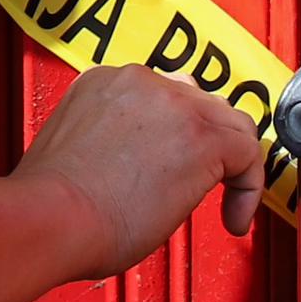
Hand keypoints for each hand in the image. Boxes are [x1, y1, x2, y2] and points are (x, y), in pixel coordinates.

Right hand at [16, 64, 268, 277]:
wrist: (52, 217)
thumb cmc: (51, 206)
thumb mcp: (74, 151)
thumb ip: (107, 143)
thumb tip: (129, 166)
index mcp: (103, 83)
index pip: (160, 96)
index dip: (174, 134)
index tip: (169, 168)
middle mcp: (140, 83)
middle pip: (198, 101)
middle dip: (204, 142)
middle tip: (198, 182)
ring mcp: (172, 104)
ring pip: (228, 121)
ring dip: (228, 161)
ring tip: (223, 201)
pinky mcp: (200, 136)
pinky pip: (248, 153)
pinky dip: (249, 187)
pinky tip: (233, 218)